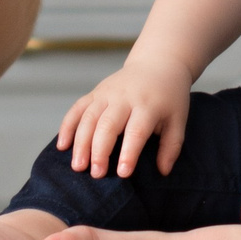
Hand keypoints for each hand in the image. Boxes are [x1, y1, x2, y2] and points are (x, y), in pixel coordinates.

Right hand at [57, 61, 191, 178]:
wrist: (158, 64)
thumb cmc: (169, 97)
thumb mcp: (178, 119)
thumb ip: (171, 146)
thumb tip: (162, 172)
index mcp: (148, 105)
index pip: (136, 131)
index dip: (128, 152)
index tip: (122, 173)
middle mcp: (125, 98)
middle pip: (108, 125)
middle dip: (99, 151)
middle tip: (96, 174)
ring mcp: (107, 93)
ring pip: (88, 118)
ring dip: (80, 143)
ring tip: (78, 166)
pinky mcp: (95, 92)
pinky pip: (77, 108)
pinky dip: (67, 126)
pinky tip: (62, 145)